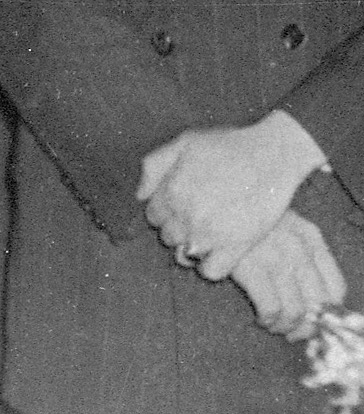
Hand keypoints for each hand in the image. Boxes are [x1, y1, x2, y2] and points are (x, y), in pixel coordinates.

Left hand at [138, 115, 315, 280]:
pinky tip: (219, 252)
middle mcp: (186, 215)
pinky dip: (211, 266)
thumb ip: (154, 165)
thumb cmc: (229, 145)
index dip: (166, 211)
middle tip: (200, 217)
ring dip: (193, 246)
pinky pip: (211, 272)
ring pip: (185, 255)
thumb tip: (140, 194)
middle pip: (167, 236)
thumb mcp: (184, 142)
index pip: (153, 216)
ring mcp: (210, 233)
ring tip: (209, 233)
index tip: (183, 206)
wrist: (273, 154)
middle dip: (179, 227)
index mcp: (171, 191)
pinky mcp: (237, 247)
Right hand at [228, 213, 347, 335]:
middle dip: (307, 327)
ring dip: (286, 327)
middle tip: (293, 333)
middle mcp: (300, 249)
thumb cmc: (242, 217)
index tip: (314, 321)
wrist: (208, 198)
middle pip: (318, 305)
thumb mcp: (280, 224)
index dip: (328, 313)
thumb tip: (312, 296)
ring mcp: (276, 258)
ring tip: (273, 326)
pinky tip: (260, 319)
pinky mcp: (251, 267)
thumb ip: (299, 251)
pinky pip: (271, 308)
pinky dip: (268, 320)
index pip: (336, 288)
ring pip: (296, 312)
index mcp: (311, 238)